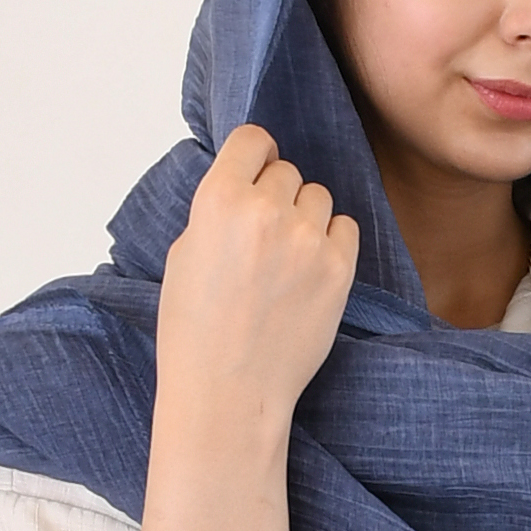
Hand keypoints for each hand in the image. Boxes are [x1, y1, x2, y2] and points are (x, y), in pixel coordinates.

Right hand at [140, 125, 358, 530]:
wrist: (229, 391)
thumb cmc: (195, 330)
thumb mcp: (185, 254)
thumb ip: (218, 210)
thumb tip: (247, 184)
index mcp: (219, 200)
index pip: (254, 139)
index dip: (254, 157)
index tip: (255, 172)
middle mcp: (267, 211)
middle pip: (287, 172)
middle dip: (277, 196)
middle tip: (263, 236)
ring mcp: (309, 240)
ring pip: (319, 196)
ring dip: (306, 218)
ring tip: (285, 259)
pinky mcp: (340, 268)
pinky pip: (346, 228)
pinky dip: (331, 242)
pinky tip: (309, 272)